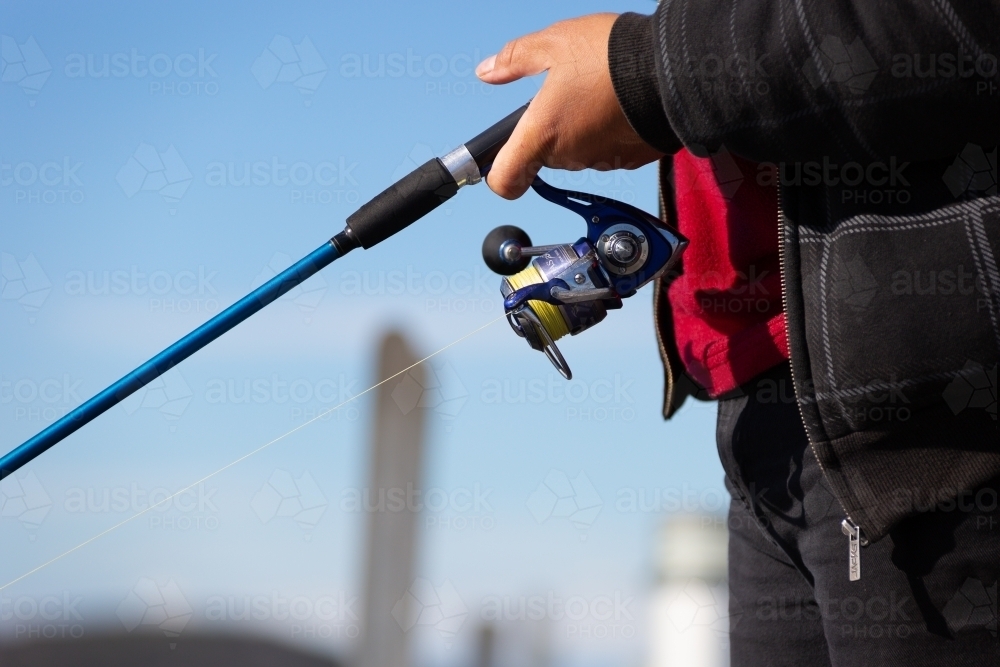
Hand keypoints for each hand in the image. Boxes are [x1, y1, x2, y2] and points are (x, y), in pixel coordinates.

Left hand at [476, 14, 662, 198]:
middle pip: (545, 157)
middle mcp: (570, 156)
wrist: (673, 67)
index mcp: (543, 134)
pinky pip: (610, 151)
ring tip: (599, 92)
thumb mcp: (553, 44)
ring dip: (582, 129)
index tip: (501, 160)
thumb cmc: (612, 56)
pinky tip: (621, 104)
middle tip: (567, 94)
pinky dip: (610, 133)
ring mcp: (602, 161)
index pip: (505, 182)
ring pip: (578, 152)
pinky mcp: (632, 160)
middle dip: (550, 130)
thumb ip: (515, 59)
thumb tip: (488, 71)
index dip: (498, 175)